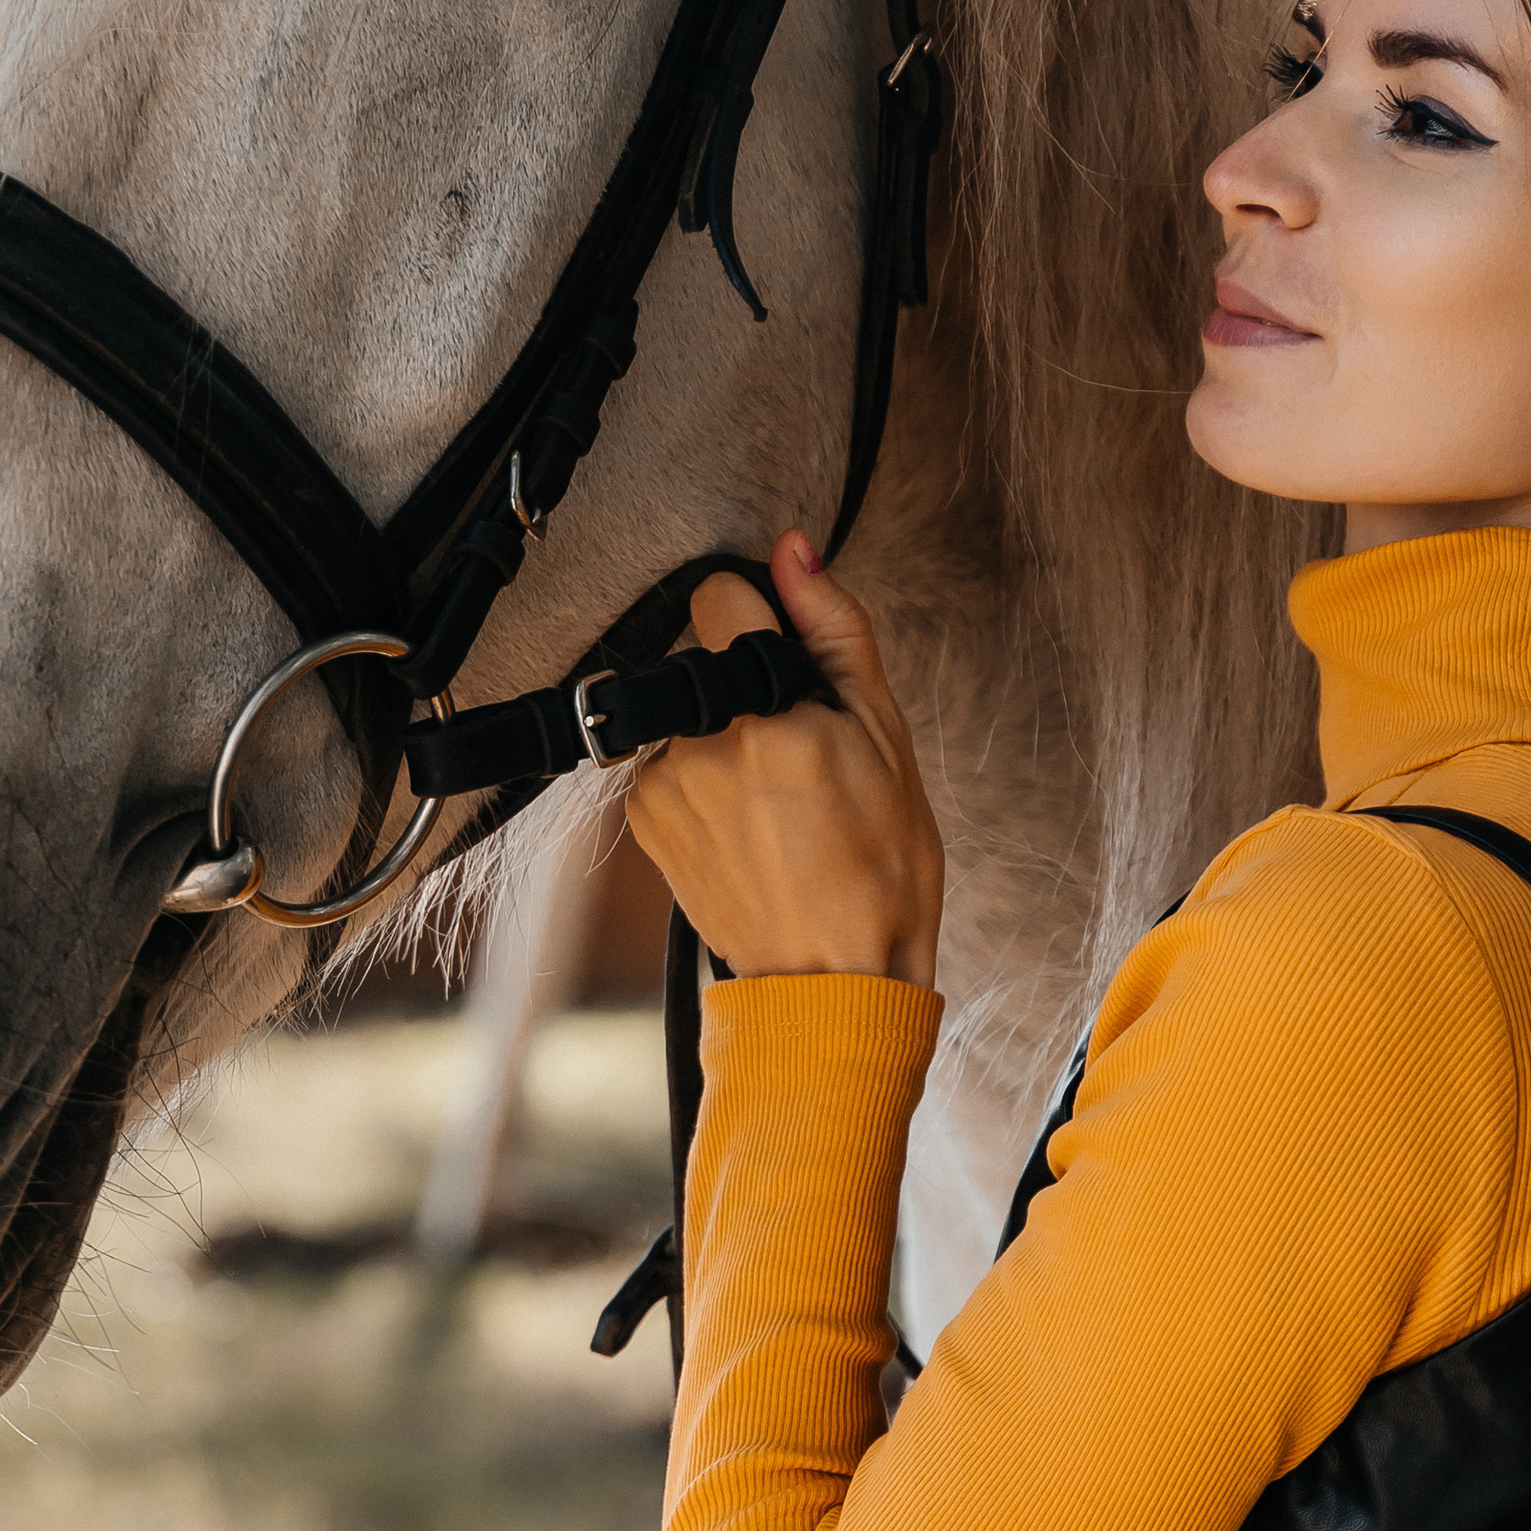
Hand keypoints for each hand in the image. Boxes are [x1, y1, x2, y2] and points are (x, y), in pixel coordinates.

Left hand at [623, 531, 944, 988]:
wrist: (835, 981)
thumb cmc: (880, 871)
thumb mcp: (886, 737)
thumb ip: (833, 631)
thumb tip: (793, 549)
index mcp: (770, 720)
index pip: (720, 595)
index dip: (758, 617)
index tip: (784, 656)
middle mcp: (701, 749)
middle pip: (702, 657)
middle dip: (747, 685)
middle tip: (802, 753)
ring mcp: (664, 789)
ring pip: (687, 712)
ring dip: (723, 733)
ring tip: (778, 800)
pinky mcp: (644, 820)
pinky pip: (668, 762)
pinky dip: (703, 776)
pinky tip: (749, 823)